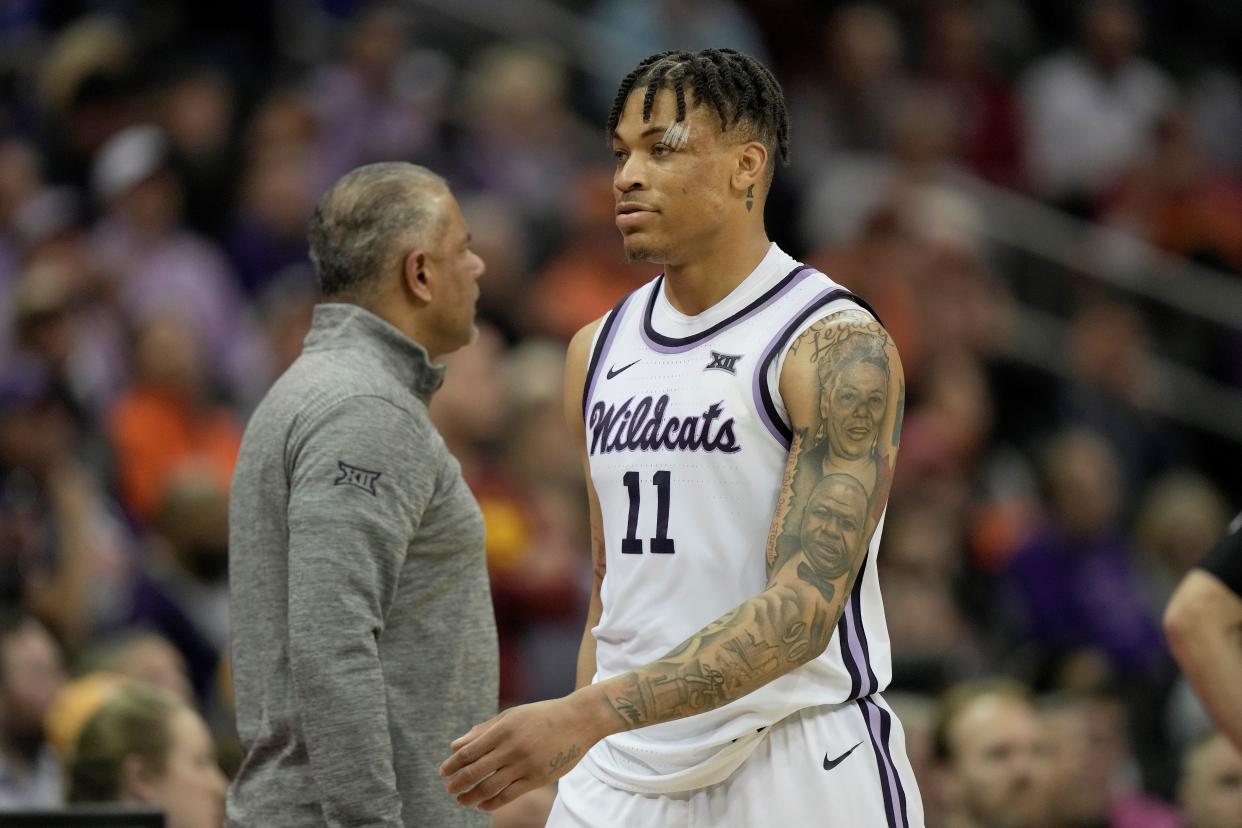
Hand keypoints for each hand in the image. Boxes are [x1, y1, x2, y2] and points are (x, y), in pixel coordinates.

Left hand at [440, 689, 614, 811]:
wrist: (578, 720)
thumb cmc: (542, 716)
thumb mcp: (512, 715)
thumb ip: (483, 730)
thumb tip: (455, 746)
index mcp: (503, 729)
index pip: (469, 752)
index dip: (453, 764)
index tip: (443, 772)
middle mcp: (511, 747)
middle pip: (475, 771)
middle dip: (458, 783)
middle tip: (449, 789)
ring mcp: (525, 764)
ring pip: (490, 787)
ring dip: (472, 796)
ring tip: (462, 800)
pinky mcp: (538, 778)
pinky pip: (509, 795)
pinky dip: (492, 803)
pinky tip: (482, 805)